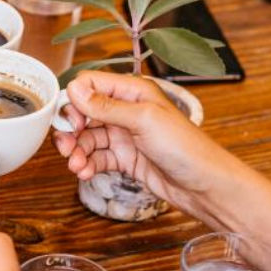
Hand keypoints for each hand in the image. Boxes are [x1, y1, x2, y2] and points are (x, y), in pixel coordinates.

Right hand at [52, 71, 241, 214]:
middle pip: (83, 113)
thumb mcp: (143, 120)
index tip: (73, 121)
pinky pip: (96, 157)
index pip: (90, 84)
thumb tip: (74, 89)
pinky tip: (85, 173)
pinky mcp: (124, 157)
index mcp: (132, 92)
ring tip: (77, 166)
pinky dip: (87, 165)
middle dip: (71, 131)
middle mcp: (126, 110)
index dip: (75, 101)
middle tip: (66, 148)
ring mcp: (124, 135)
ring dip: (77, 152)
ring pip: (87, 138)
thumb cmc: (185, 147)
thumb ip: (105, 105)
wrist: (204, 185)